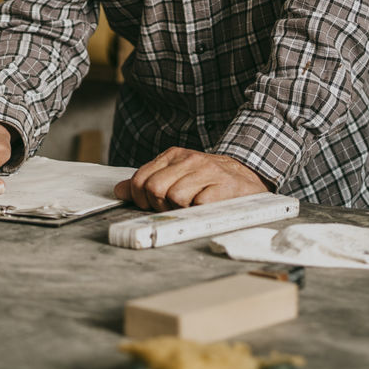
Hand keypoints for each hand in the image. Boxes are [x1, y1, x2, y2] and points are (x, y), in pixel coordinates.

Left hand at [113, 147, 269, 209]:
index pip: (141, 178)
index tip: (153, 205)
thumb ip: (148, 181)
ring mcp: (207, 172)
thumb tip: (119, 190)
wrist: (249, 177)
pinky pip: (198, 205)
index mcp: (174, 156)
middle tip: (174, 208)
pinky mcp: (223, 188)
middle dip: (159, 205)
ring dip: (181, 210)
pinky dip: (198, 212)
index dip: (141, 198)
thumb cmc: (209, 181)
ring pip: (174, 197)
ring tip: (193, 206)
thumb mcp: (177, 175)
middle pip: (154, 188)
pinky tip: (207, 207)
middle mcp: (190, 160)